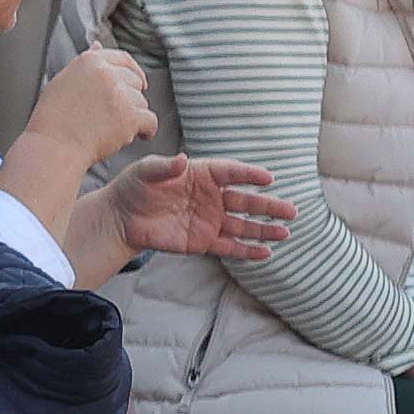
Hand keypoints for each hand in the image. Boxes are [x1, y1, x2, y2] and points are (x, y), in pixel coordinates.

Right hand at [24, 47, 158, 170]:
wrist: (54, 146)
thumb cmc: (53, 119)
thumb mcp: (63, 80)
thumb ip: (85, 63)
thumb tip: (98, 46)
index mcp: (90, 61)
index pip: (123, 59)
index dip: (132, 72)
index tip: (137, 82)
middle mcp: (107, 73)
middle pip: (135, 81)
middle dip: (130, 97)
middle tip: (118, 114)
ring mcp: (120, 94)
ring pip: (142, 102)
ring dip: (134, 115)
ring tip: (114, 128)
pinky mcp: (130, 116)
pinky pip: (150, 120)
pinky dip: (147, 130)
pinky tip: (140, 135)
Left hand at [104, 155, 293, 260]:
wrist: (121, 218)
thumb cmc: (134, 187)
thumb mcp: (145, 171)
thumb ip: (165, 167)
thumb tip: (183, 160)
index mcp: (202, 174)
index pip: (231, 172)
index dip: (249, 175)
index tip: (268, 178)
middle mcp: (211, 197)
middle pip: (246, 201)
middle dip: (269, 206)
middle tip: (292, 211)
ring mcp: (209, 220)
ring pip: (242, 226)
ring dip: (264, 230)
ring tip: (285, 232)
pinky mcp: (202, 242)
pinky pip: (228, 247)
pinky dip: (246, 251)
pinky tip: (265, 252)